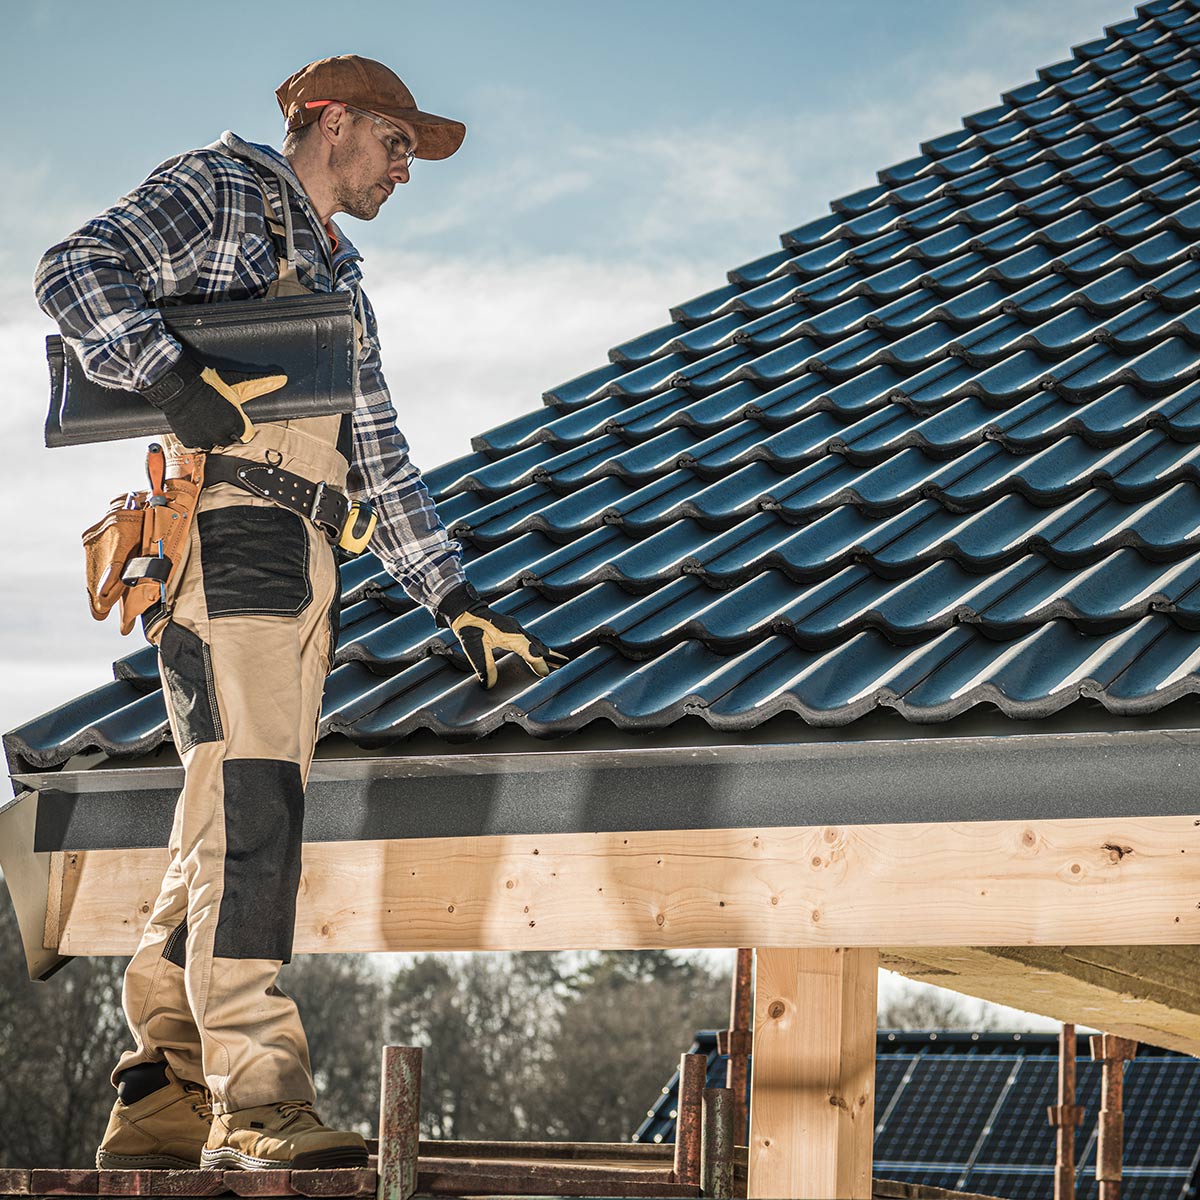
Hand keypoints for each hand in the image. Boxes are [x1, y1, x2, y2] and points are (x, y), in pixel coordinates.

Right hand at [140, 351, 286, 449]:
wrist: (179, 384)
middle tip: (218, 416)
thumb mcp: (238, 384)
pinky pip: (196, 445)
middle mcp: (222, 435)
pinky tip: (196, 423)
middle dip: (227, 430)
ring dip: (212, 435)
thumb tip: (282, 379)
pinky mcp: (189, 440)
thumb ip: (260, 385)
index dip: (241, 425)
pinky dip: (196, 436)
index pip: (247, 435)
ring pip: (213, 444)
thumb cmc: (209, 383)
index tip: (233, 417)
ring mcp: (205, 439)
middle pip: (230, 440)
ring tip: (206, 419)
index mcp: (237, 424)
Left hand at [437, 582, 568, 689]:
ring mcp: (514, 627)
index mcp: (510, 634)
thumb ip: (484, 666)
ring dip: (545, 651)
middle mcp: (516, 630)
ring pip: (535, 641)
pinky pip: (528, 638)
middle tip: (564, 665)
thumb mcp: (474, 648)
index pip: (530, 651)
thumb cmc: (469, 627)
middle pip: (538, 646)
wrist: (464, 609)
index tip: (547, 674)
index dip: (539, 663)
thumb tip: (489, 685)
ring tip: (557, 660)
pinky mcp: (510, 627)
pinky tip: (538, 651)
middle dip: (550, 656)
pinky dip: (536, 646)